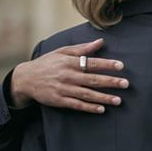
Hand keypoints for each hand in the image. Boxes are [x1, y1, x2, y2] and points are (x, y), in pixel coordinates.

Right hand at [10, 38, 127, 111]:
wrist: (25, 79)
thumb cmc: (47, 63)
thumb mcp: (62, 52)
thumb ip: (82, 48)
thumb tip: (101, 41)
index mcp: (69, 62)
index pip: (91, 63)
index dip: (106, 64)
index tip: (121, 66)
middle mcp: (67, 76)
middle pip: (92, 79)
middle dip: (110, 82)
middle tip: (126, 84)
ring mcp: (63, 89)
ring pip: (87, 94)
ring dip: (104, 98)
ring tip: (119, 100)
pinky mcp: (59, 100)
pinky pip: (77, 105)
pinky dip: (89, 107)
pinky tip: (101, 109)